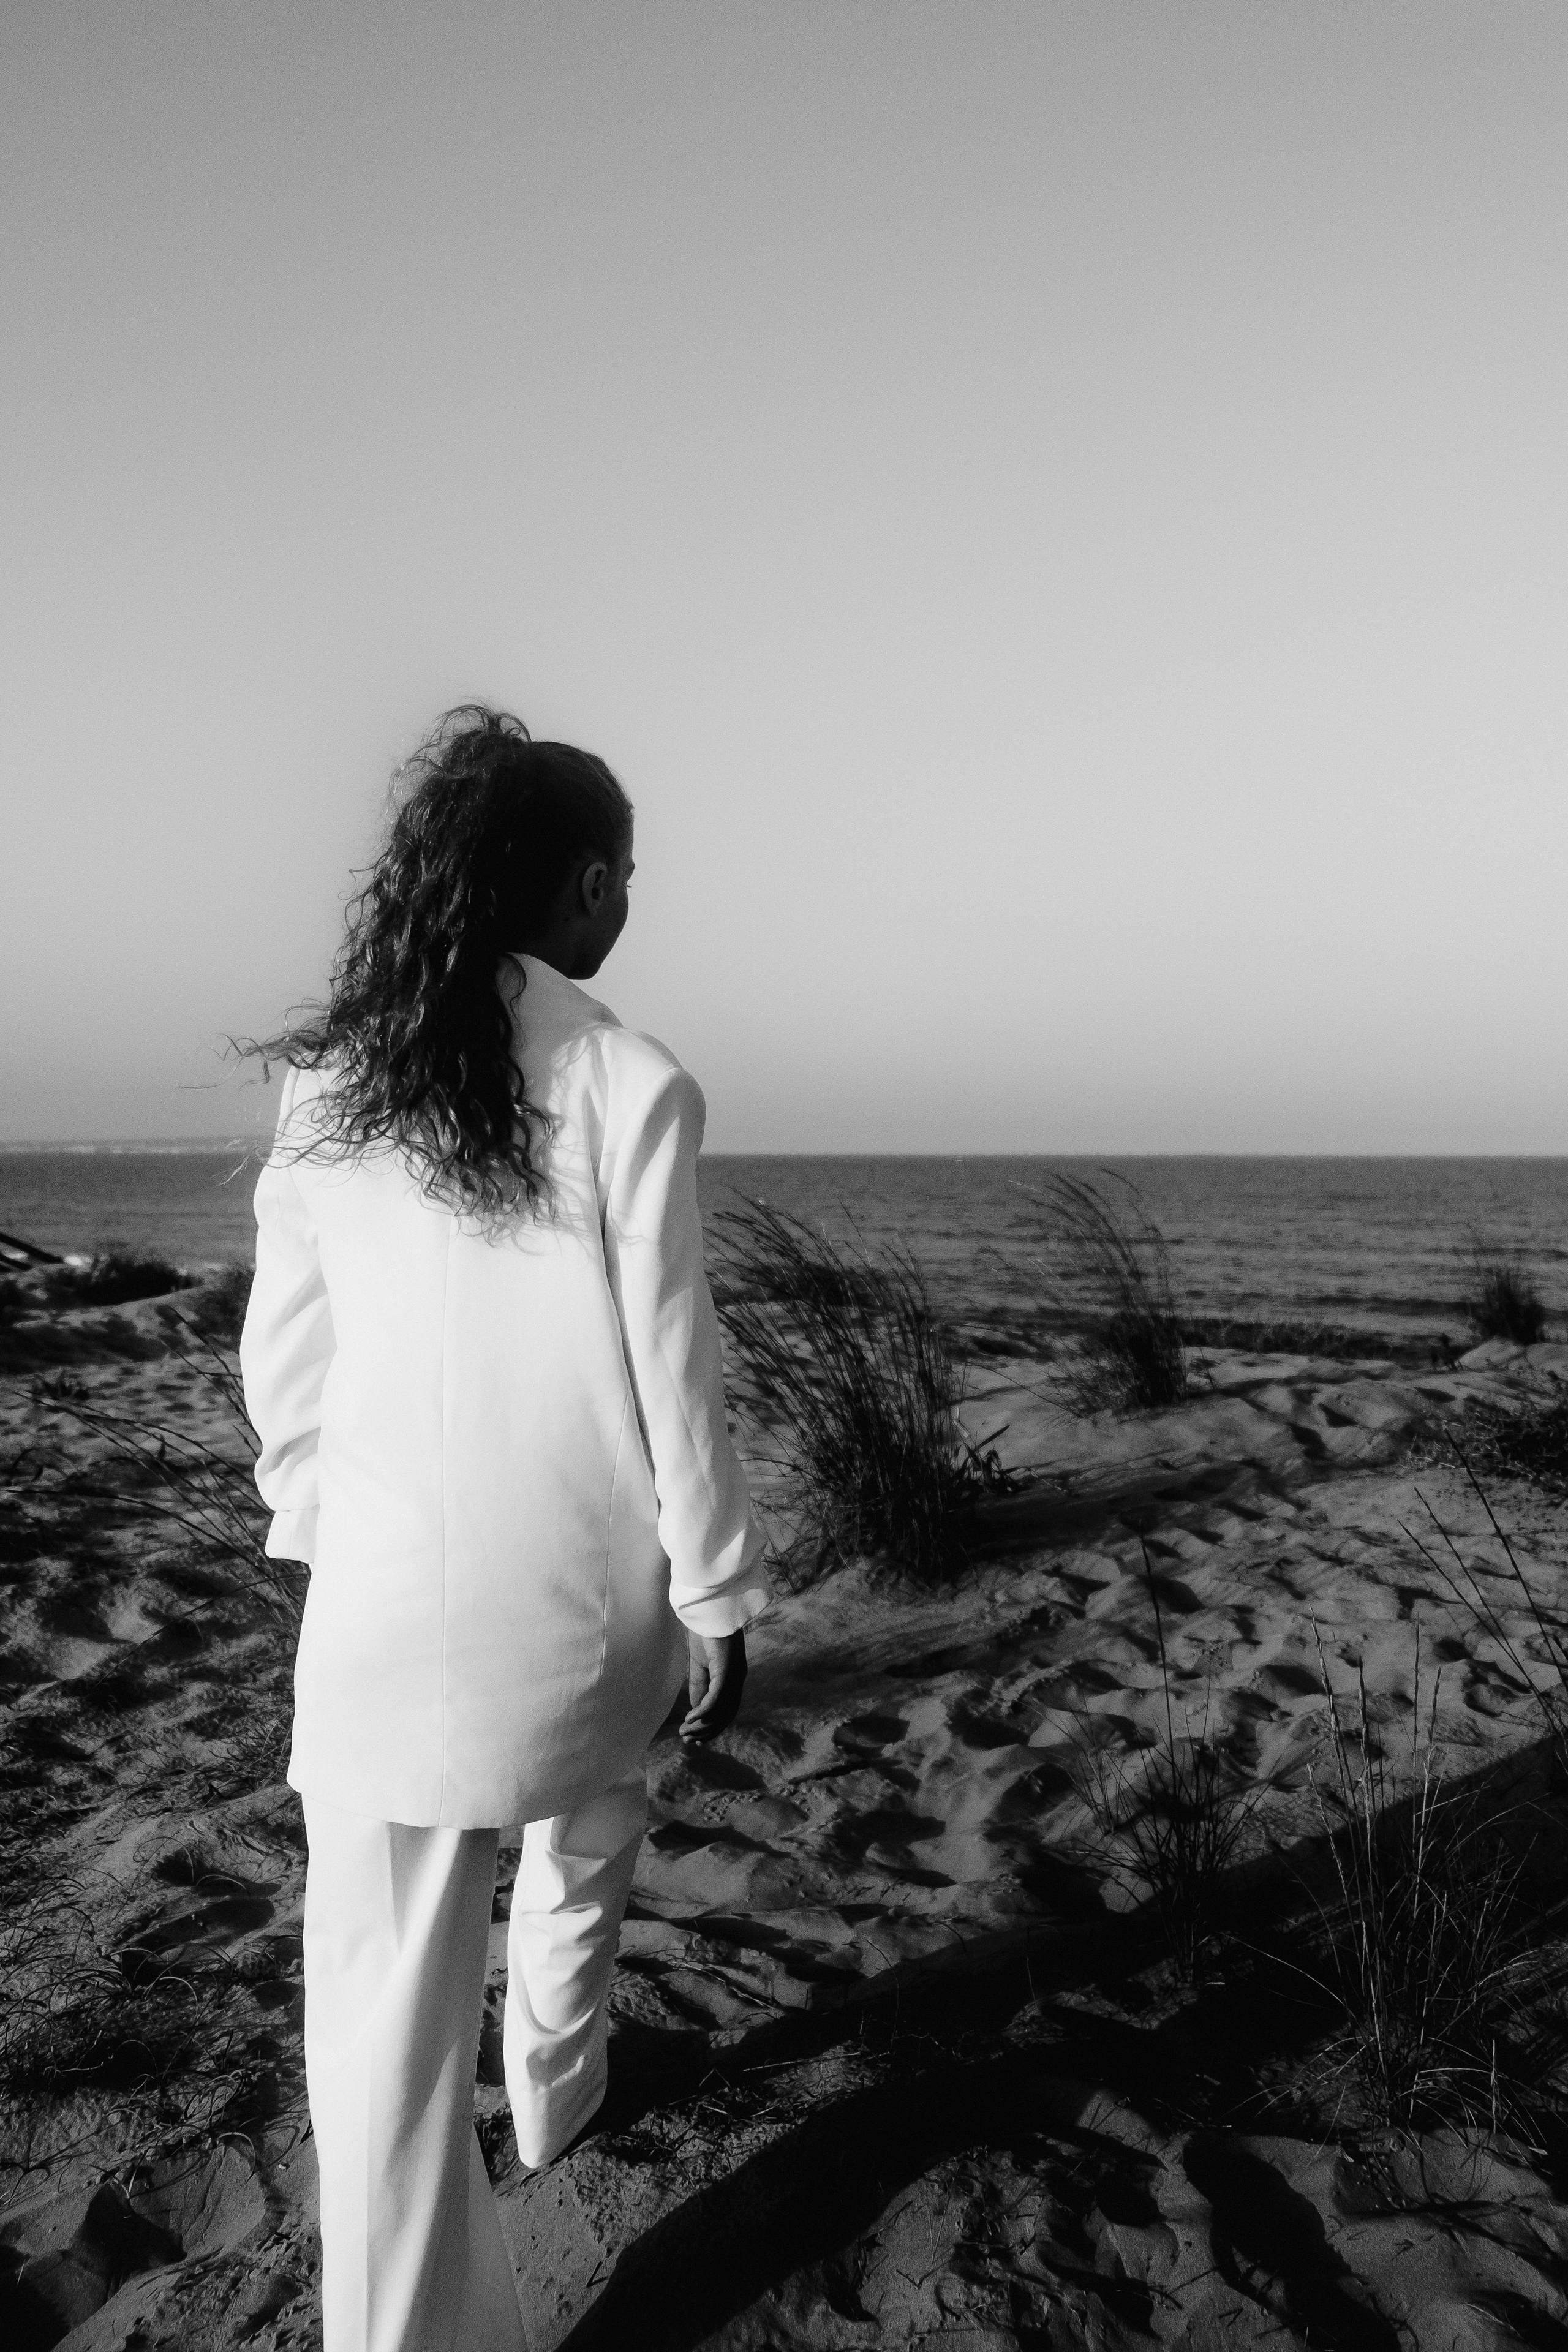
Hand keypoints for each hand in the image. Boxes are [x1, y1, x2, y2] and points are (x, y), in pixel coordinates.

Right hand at [680, 1628, 746, 1744]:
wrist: (708, 1611)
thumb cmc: (705, 1634)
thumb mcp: (700, 1665)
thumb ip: (699, 1687)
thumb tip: (696, 1711)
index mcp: (733, 1679)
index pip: (726, 1712)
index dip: (712, 1728)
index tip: (696, 1740)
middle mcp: (737, 1680)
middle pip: (725, 1715)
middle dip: (706, 1731)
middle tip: (687, 1740)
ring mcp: (734, 1675)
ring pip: (721, 1710)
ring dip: (702, 1725)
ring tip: (685, 1732)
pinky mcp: (727, 1669)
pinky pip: (716, 1697)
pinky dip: (704, 1711)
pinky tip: (690, 1718)